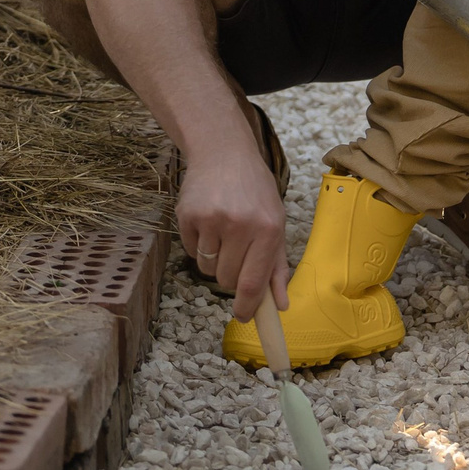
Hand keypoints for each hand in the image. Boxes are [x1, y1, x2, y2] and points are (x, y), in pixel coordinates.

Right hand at [177, 118, 291, 322]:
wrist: (223, 152)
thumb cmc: (255, 190)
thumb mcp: (276, 222)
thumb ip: (277, 266)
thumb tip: (281, 305)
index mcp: (268, 229)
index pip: (253, 282)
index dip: (246, 307)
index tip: (242, 317)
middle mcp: (240, 225)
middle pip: (227, 280)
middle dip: (231, 275)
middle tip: (236, 252)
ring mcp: (211, 219)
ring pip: (207, 268)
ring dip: (214, 259)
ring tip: (222, 232)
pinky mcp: (187, 215)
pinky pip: (191, 250)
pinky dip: (199, 244)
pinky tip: (208, 222)